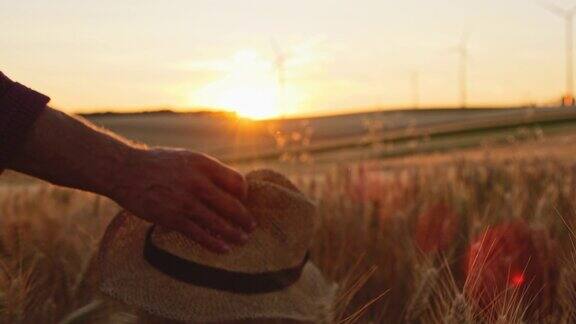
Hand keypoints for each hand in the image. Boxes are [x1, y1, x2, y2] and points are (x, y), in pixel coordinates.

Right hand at [110, 148, 254, 253]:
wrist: (125, 170)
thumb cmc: (158, 164)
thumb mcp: (187, 158)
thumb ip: (208, 171)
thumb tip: (230, 187)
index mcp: (204, 164)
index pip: (236, 181)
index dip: (244, 193)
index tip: (243, 201)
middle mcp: (198, 182)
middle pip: (232, 205)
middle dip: (245, 219)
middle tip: (251, 227)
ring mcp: (185, 201)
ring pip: (218, 223)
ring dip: (234, 234)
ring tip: (243, 240)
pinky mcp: (172, 218)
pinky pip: (199, 234)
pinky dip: (214, 244)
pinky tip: (224, 249)